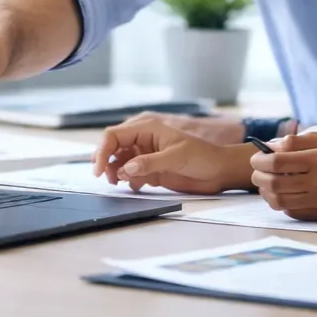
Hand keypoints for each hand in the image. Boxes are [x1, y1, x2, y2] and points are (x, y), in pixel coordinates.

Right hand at [93, 117, 251, 194]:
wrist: (218, 171)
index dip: (102, 150)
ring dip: (114, 172)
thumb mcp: (176, 157)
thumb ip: (150, 163)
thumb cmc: (202, 157)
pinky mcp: (149, 170)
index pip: (114, 135)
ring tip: (120, 184)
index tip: (98, 169)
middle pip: (112, 147)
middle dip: (104, 162)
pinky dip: (126, 180)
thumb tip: (125, 169)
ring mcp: (145, 156)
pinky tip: (134, 187)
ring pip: (118, 161)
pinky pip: (129, 174)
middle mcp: (142, 141)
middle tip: (106, 179)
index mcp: (147, 129)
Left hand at [249, 133, 316, 220]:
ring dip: (266, 193)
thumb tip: (271, 147)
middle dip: (259, 177)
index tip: (256, 157)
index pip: (279, 162)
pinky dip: (281, 203)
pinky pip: (293, 212)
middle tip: (256, 172)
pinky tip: (281, 194)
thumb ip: (298, 142)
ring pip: (281, 201)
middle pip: (276, 183)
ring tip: (265, 184)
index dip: (261, 160)